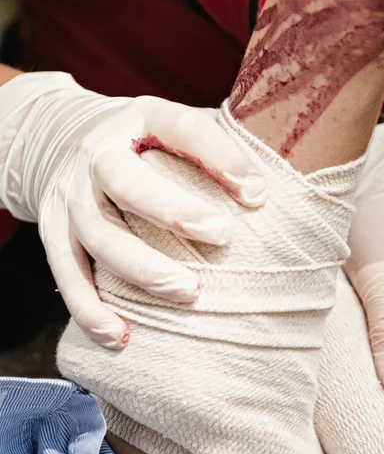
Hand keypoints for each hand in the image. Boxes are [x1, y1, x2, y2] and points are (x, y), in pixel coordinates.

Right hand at [0, 72, 266, 348]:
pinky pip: (66, 272)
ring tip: (188, 294)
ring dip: (143, 270)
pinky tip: (120, 335)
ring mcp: (70, 194)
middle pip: (127, 184)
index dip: (221, 157)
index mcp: (140, 118)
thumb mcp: (176, 127)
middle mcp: (98, 154)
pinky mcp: (52, 230)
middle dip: (172, 213)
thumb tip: (259, 195)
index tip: (257, 193)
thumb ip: (215, 149)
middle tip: (222, 237)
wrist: (58, 135)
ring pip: (99, 236)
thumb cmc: (143, 142)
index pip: (181, 128)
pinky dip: (90, 308)